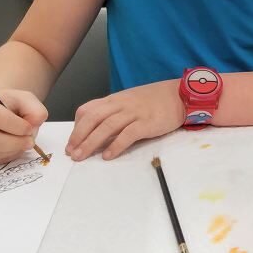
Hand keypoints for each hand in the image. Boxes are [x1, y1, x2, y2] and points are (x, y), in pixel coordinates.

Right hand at [0, 90, 47, 164]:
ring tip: (23, 142)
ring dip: (12, 150)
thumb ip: (34, 108)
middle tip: (30, 142)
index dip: (14, 124)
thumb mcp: (23, 99)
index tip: (29, 128)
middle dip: (14, 142)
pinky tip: (14, 148)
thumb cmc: (7, 105)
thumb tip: (35, 123)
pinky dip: (6, 157)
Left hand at [65, 80, 182, 160]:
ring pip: (107, 126)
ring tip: (82, 157)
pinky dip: (116, 145)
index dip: (76, 126)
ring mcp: (135, 112)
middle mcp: (121, 104)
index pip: (88, 110)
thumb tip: (97, 132)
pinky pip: (128, 134)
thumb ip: (114, 112)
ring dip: (91, 143)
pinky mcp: (148, 122)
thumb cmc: (155, 100)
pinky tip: (108, 156)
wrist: (181, 95)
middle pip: (93, 118)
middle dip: (78, 137)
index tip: (72, 142)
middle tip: (71, 154)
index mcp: (115, 99)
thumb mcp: (130, 101)